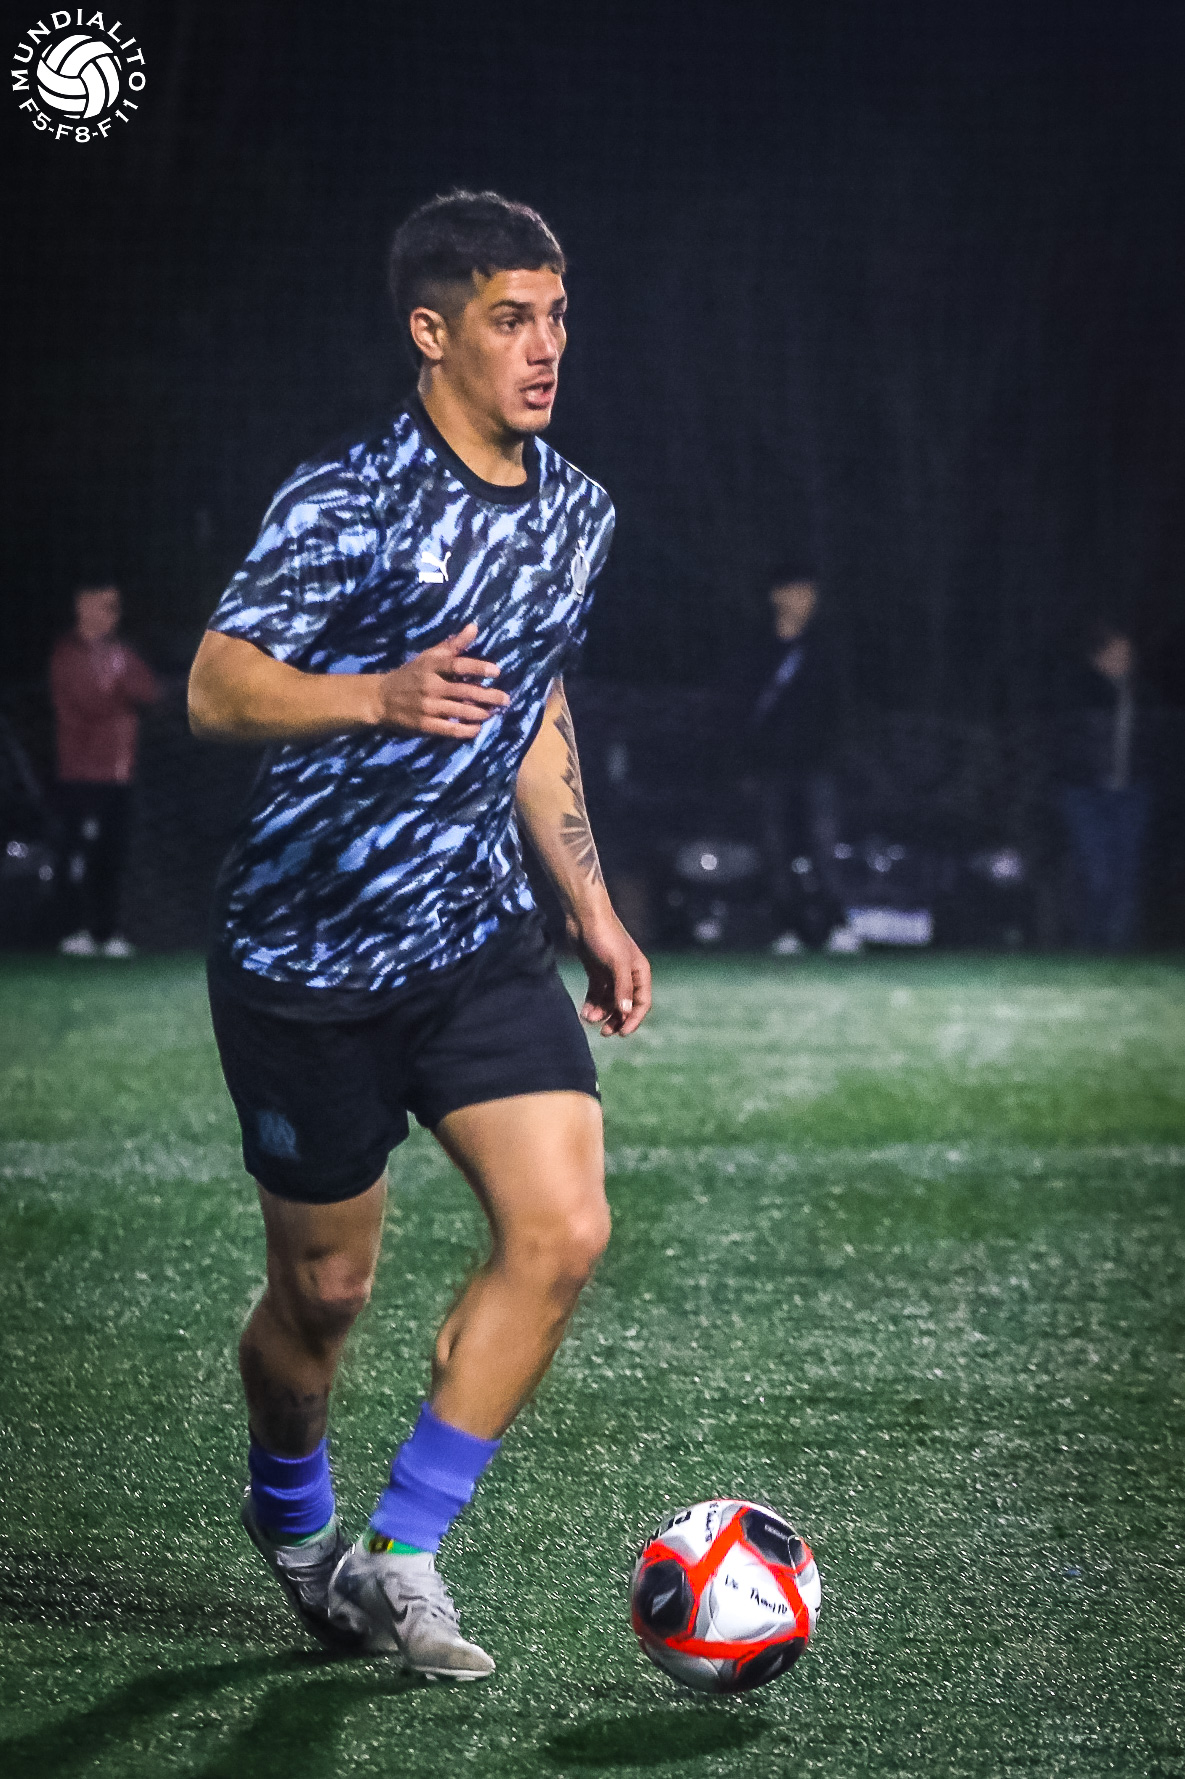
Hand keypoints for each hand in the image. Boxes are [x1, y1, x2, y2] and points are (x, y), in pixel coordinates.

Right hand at [375, 624, 508, 738]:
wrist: (380, 698)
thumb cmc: (410, 674)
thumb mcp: (428, 657)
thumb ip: (453, 645)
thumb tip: (474, 627)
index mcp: (431, 666)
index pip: (458, 665)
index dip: (478, 667)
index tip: (496, 672)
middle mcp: (430, 686)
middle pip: (464, 691)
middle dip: (488, 696)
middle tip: (505, 699)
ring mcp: (427, 706)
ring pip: (460, 711)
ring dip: (480, 713)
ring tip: (493, 712)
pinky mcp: (424, 725)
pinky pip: (450, 729)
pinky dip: (466, 730)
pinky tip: (477, 728)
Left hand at [574, 912, 651, 1036]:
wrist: (584, 917)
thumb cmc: (604, 937)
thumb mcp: (616, 963)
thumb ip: (622, 988)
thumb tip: (626, 1012)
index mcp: (640, 972)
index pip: (643, 1003)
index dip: (633, 1020)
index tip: (622, 1034)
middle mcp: (628, 975)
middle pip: (625, 1005)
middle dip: (615, 1020)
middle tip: (604, 1032)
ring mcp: (611, 974)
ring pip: (609, 1002)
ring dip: (600, 1013)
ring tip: (588, 1018)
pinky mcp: (596, 972)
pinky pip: (596, 995)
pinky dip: (591, 1004)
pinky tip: (584, 1012)